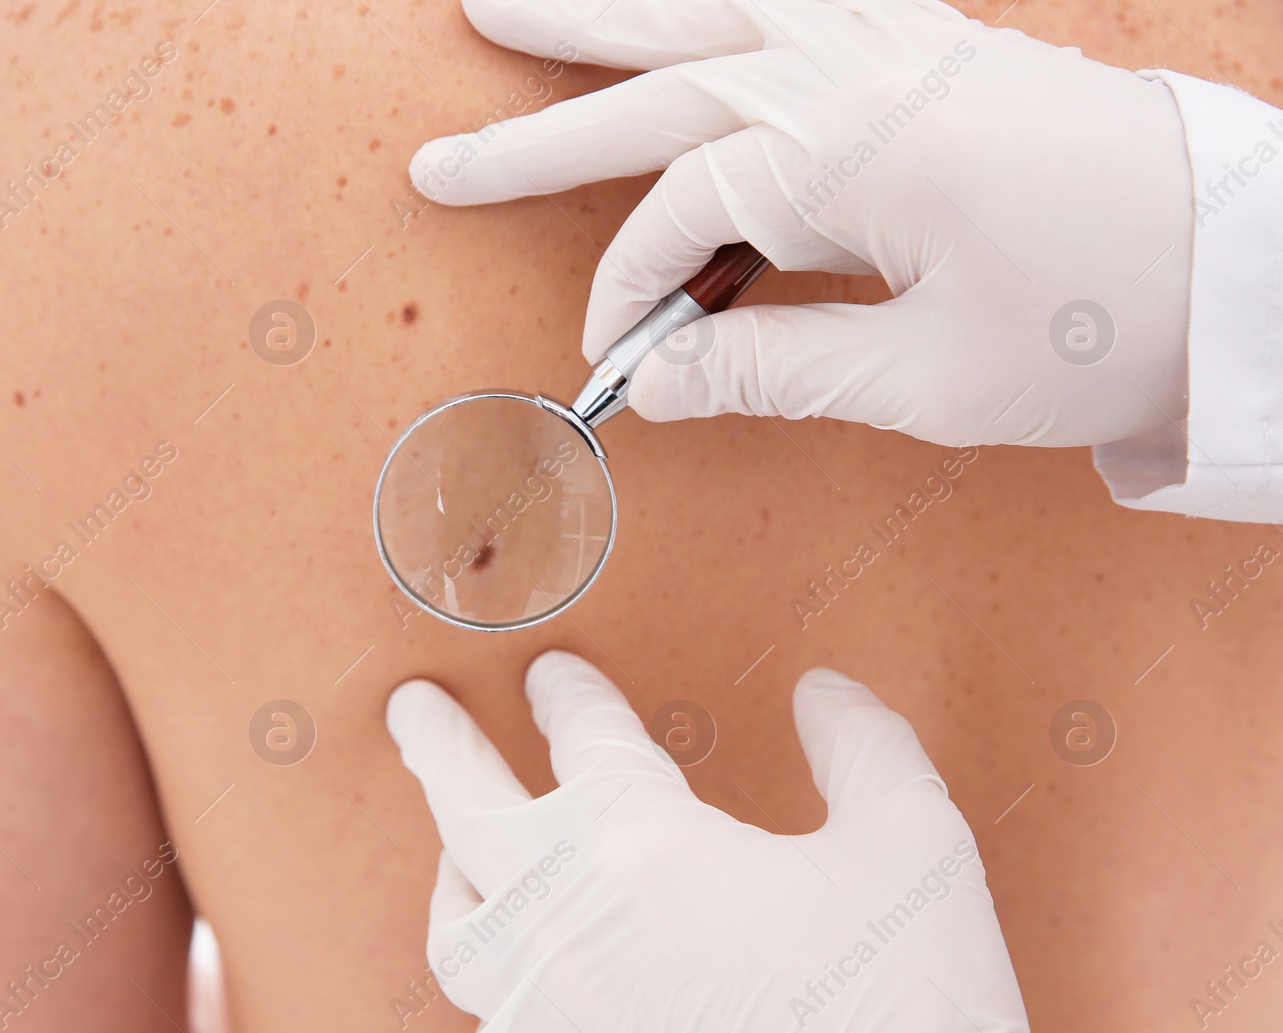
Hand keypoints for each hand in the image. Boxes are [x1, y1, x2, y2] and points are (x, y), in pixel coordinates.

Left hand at [385, 650, 1032, 1032]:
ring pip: (462, 931)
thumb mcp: (916, 855)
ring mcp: (544, 1021)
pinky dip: (497, 990)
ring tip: (457, 851)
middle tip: (416, 708)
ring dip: (455, 872)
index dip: (569, 694)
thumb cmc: (904, 1022)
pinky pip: (489, 1030)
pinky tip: (522, 987)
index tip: (553, 673)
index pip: (585, 738)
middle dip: (440, 745)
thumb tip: (826, 693)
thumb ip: (867, 753)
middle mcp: (566, 927)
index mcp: (642, 848)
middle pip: (470, 810)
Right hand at [410, 0, 1192, 447]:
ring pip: (709, 4)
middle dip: (540, 127)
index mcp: (850, 148)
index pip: (683, 215)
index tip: (614, 364)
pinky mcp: (926, 39)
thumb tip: (654, 382)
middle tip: (440, 157)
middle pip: (660, 84)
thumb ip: (770, 368)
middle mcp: (856, 67)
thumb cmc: (1101, 324)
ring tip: (503, 0)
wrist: (1241, 265)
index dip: (631, 295)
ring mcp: (892, 37)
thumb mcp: (925, 377)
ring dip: (602, 12)